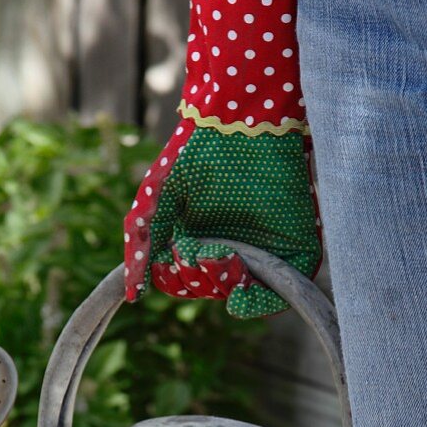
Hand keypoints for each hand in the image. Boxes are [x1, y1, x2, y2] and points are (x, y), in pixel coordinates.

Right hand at [124, 118, 320, 318]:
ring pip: (237, 297)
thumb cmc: (197, 154)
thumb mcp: (159, 197)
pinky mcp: (292, 257)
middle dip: (201, 278)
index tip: (179, 251)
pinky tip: (239, 295)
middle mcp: (230, 251)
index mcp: (198, 240)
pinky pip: (275, 300)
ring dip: (222, 285)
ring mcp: (262, 255)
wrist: (243, 121)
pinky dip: (256, 305)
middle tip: (203, 250)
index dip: (178, 277)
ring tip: (223, 255)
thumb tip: (134, 294)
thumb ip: (142, 242)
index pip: (183, 282)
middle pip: (208, 291)